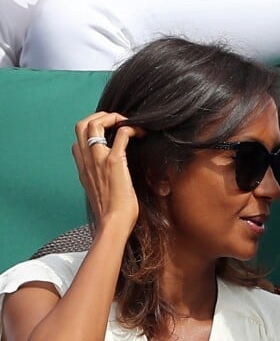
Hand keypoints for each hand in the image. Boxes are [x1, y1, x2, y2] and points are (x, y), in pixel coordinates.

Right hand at [72, 112, 140, 234]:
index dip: (92, 131)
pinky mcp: (115, 162)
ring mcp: (99, 159)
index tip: (109, 134)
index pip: (78, 140)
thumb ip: (100, 180)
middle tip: (117, 122)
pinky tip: (140, 133)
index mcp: (83, 169)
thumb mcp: (100, 193)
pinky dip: (131, 128)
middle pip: (81, 125)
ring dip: (113, 117)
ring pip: (96, 123)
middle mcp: (87, 161)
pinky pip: (121, 134)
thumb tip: (113, 176)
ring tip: (127, 123)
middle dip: (99, 117)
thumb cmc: (112, 213)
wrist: (113, 224)